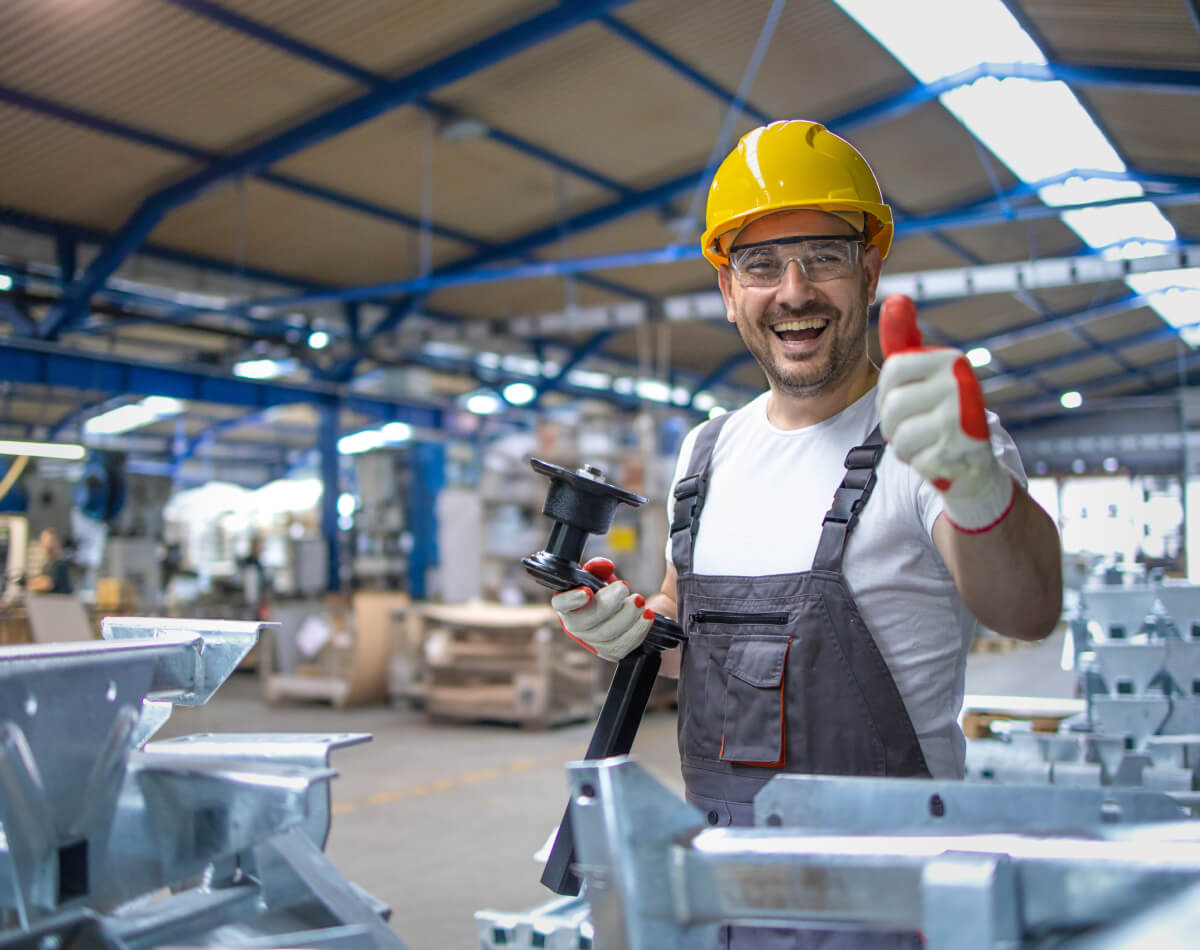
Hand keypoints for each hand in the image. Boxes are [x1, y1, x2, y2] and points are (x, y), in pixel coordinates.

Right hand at [550, 558, 653, 660]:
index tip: (588, 592)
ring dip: (626, 616)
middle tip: (625, 587)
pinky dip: (637, 630)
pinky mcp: (610, 652)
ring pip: (605, 635)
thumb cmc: (608, 592)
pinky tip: (648, 616)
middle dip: (607, 604)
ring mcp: (592, 642)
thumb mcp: (602, 576)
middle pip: (584, 622)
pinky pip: (623, 646)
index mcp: (568, 603)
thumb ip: (600, 568)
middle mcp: (576, 626)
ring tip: (640, 601)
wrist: (629, 612)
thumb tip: (605, 566)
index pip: (561, 603)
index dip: (571, 599)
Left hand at [877, 295, 1014, 532]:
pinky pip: (913, 459)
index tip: (899, 398)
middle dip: (892, 423)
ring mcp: (962, 418)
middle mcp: (961, 383)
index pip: (892, 369)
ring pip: (899, 435)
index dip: (886, 391)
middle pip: (892, 405)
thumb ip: (905, 340)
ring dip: (903, 446)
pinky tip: (936, 457)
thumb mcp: (925, 372)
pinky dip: (919, 463)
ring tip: (925, 442)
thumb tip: (896, 298)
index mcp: (950, 359)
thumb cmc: (941, 412)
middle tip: (912, 426)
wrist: (977, 465)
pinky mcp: (959, 451)